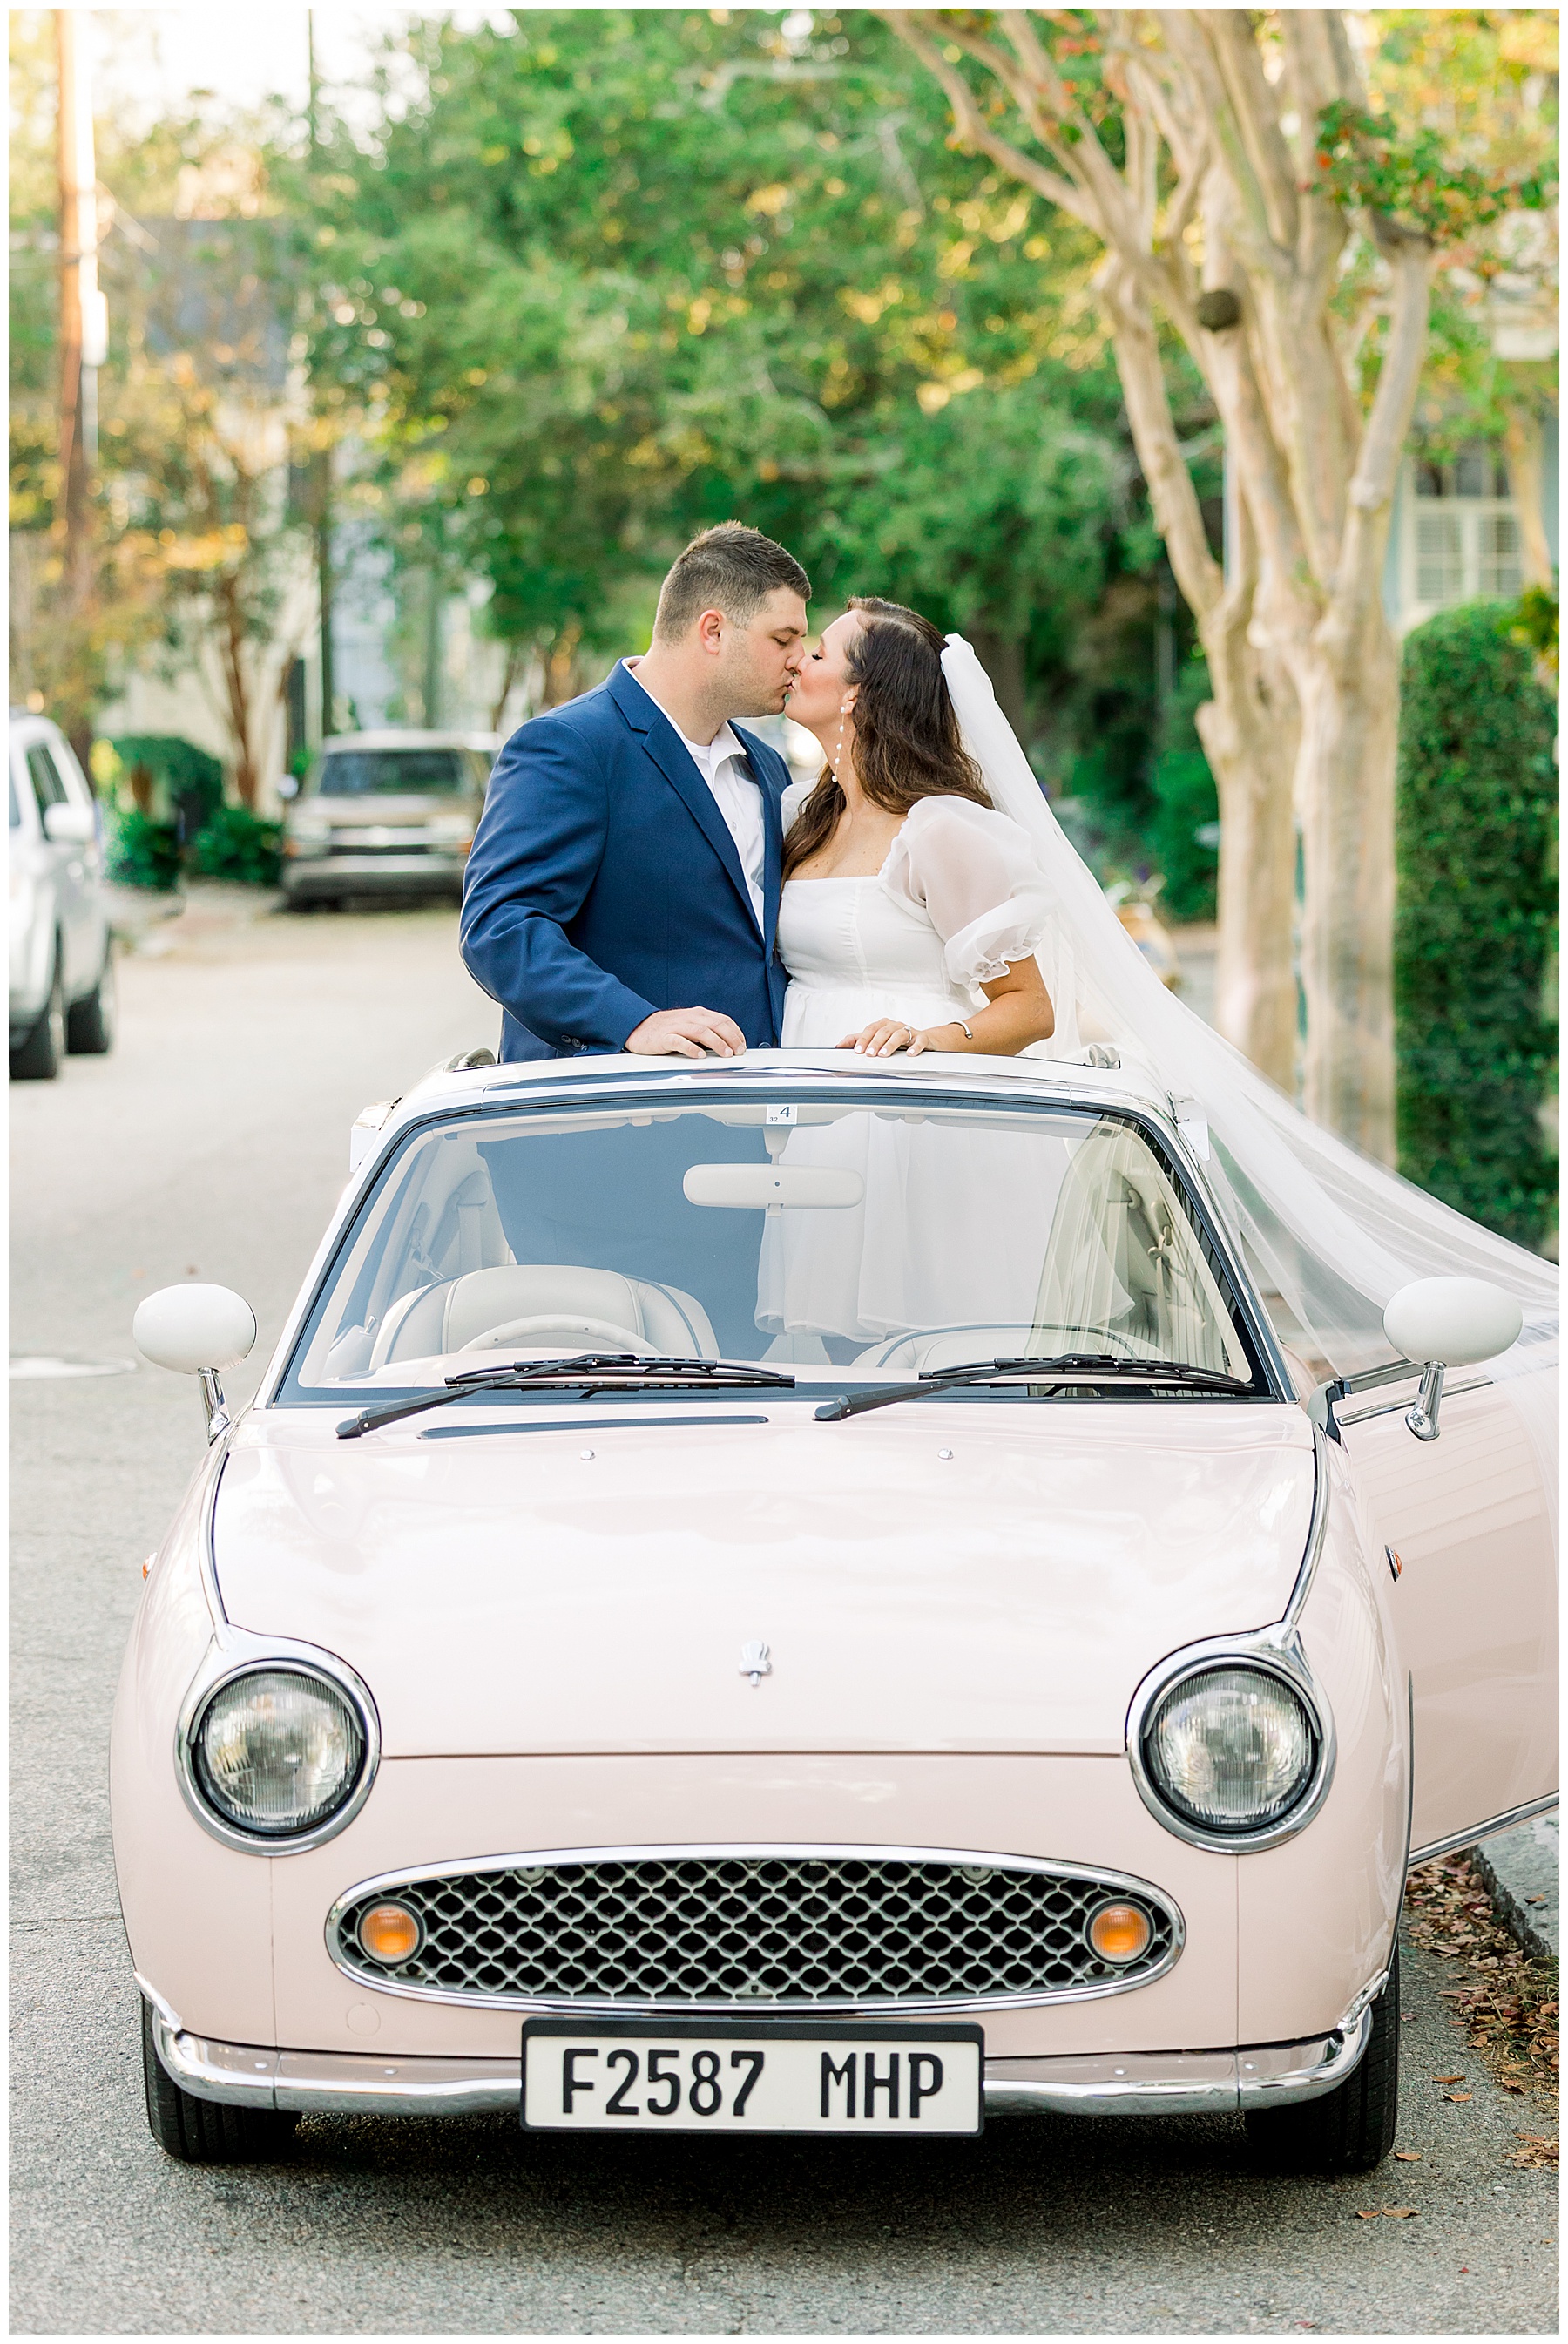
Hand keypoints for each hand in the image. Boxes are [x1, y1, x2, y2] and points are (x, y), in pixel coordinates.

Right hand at [624, 1006, 746, 1058]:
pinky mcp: (664, 1037)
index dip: (736, 1033)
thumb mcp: (690, 1025)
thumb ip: (708, 1031)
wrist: (639, 1028)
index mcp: (698, 1014)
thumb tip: (729, 1044)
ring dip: (716, 1042)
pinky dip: (691, 1048)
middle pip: (715, 1024)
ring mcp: (676, 1027)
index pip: (723, 1020)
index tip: (742, 1045)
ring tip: (725, 1054)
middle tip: (737, 1051)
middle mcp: (689, 1018)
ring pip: (701, 1031)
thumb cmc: (667, 1029)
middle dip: (730, 1038)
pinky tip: (699, 1055)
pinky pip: (679, 1041)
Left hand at [835, 1017, 965, 1057]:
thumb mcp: (877, 1039)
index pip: (871, 1029)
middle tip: (869, 1054)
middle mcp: (895, 1026)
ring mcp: (909, 1031)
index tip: (857, 1050)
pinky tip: (910, 1054)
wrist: (926, 1040)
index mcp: (884, 1025)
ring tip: (884, 1054)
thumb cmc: (899, 1039)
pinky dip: (915, 1047)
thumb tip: (840, 1045)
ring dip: (890, 1044)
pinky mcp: (922, 1038)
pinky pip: (920, 1040)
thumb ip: (858, 1040)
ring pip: (899, 1034)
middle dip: (875, 1042)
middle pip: (884, 1031)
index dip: (863, 1039)